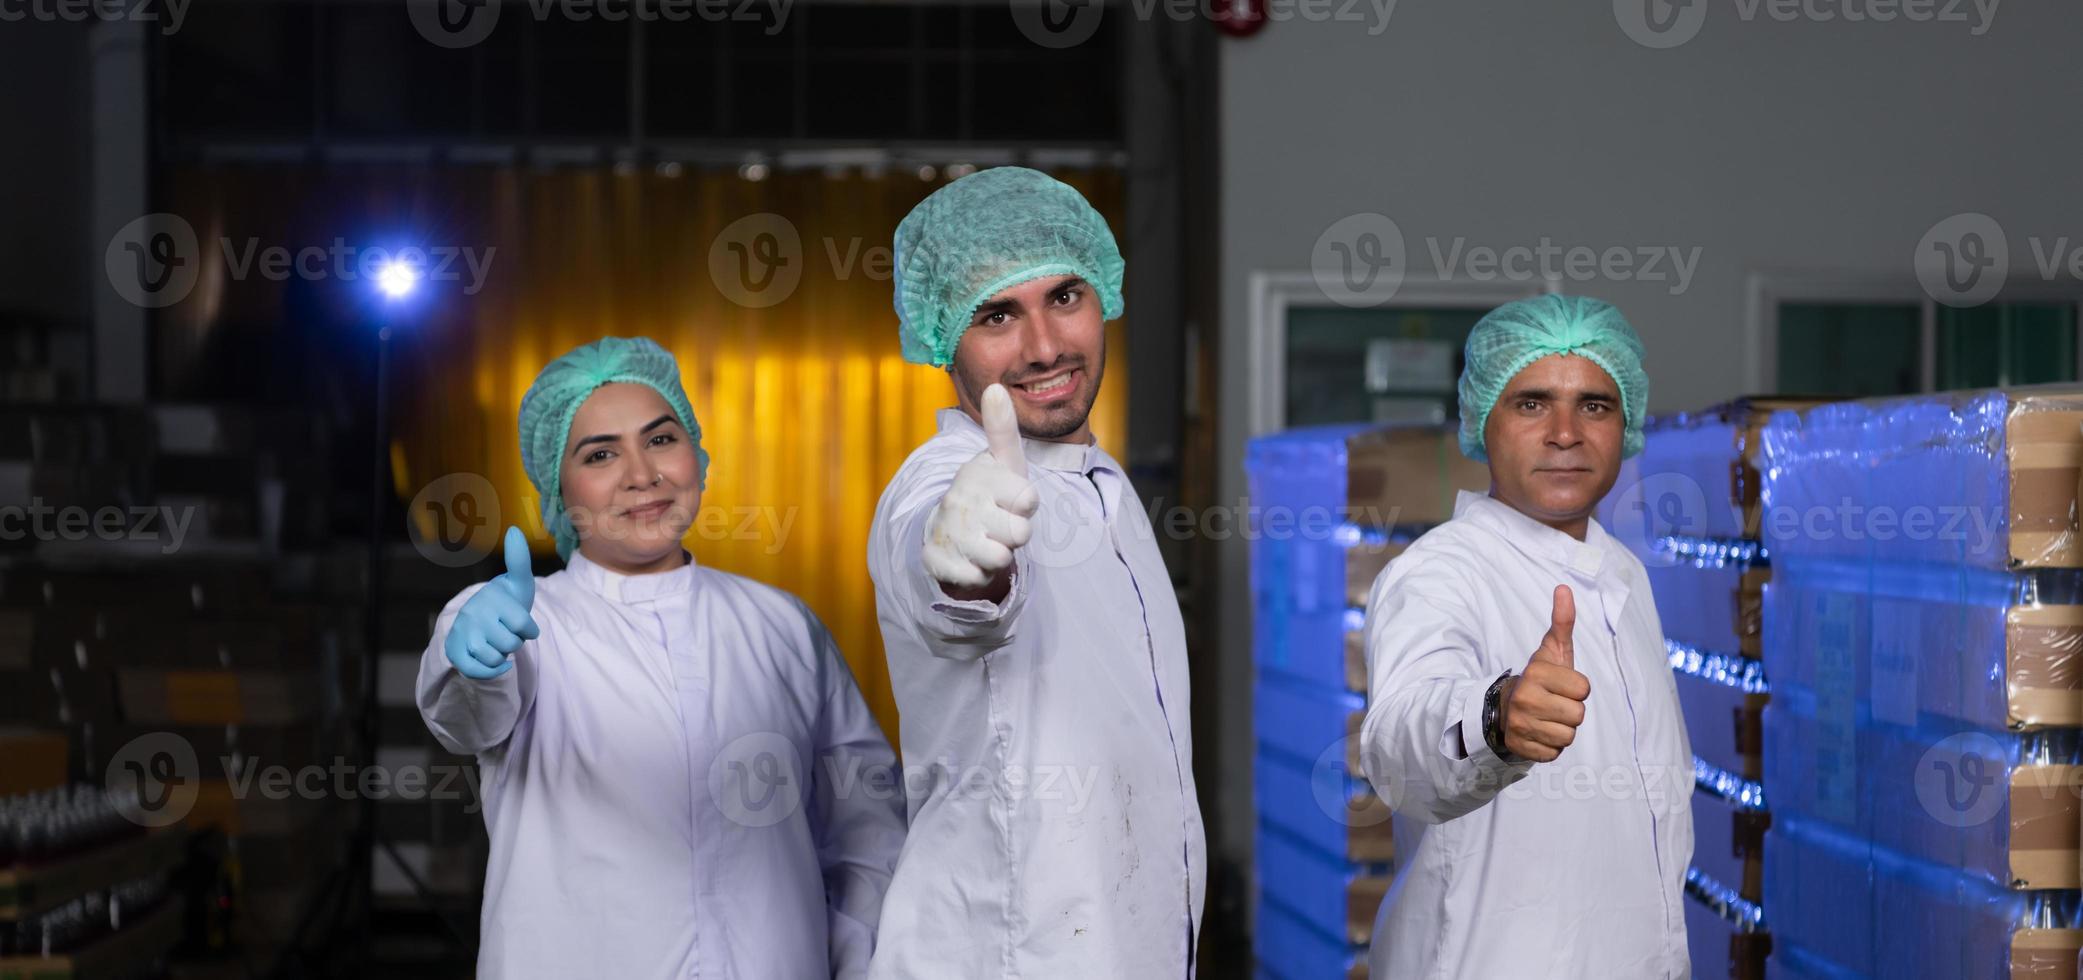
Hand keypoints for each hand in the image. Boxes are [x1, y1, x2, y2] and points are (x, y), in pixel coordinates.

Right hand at [443, 526, 540, 679]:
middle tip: (506, 632)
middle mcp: (473, 614)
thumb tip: (513, 529)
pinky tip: (498, 663)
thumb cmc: (505, 601)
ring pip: (495, 658)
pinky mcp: (455, 652)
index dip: (528, 629)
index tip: (523, 624)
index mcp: (491, 598)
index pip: (523, 626)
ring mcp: (463, 634)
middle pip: (510, 644)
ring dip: (503, 656)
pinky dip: (491, 671)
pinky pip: (477, 671)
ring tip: (497, 643)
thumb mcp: (518, 582)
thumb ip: (519, 559)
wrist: (480, 620)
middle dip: (515, 642)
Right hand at [922, 384, 1040, 590]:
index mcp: (978, 474)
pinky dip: (979, 574)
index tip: (1012, 498)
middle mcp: (959, 501)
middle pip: (1020, 533)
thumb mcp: (1002, 461)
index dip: (1026, 504)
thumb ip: (1003, 428)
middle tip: (999, 522)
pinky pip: (977, 578)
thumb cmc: (989, 493)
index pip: (1029, 499)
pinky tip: (970, 557)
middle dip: (1016, 533)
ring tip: (987, 540)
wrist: (951, 531)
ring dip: (999, 555)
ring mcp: (947, 532)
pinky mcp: (937, 561)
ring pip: (1000, 558)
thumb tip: (995, 386)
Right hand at [1499, 585, 1590, 762]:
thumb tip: (1564, 588)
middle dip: (1571, 711)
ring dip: (1562, 730)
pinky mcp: (1520, 747)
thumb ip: (1562, 622)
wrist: (1504, 708)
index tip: (1561, 685)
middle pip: (1578, 715)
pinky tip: (1539, 733)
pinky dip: (1550, 746)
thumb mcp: (1551, 650)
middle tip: (1554, 703)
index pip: (1584, 689)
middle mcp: (1525, 699)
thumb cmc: (1539, 678)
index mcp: (1536, 674)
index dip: (1577, 688)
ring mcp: (1521, 725)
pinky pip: (1554, 754)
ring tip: (1546, 719)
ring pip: (1568, 736)